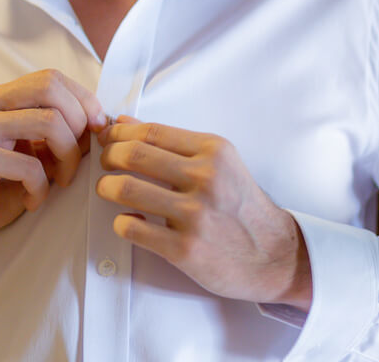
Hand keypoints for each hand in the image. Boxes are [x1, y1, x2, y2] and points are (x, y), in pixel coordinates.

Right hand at [0, 70, 106, 287]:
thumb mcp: (29, 156)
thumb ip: (55, 135)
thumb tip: (99, 122)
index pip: (50, 78)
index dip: (82, 100)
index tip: (97, 128)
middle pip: (50, 87)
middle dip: (78, 121)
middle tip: (80, 154)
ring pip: (48, 122)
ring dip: (67, 157)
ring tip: (62, 180)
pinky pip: (30, 165)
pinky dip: (42, 187)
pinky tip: (33, 200)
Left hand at [96, 117, 311, 309]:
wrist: (273, 254)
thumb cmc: (242, 206)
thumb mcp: (219, 164)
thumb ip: (173, 144)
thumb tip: (125, 123)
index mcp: (213, 151)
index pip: (151, 131)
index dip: (120, 133)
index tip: (108, 138)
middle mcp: (205, 178)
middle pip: (133, 155)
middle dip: (108, 156)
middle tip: (105, 163)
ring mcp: (195, 214)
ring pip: (126, 189)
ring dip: (106, 187)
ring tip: (108, 189)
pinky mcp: (184, 248)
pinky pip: (132, 228)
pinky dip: (121, 222)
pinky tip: (128, 221)